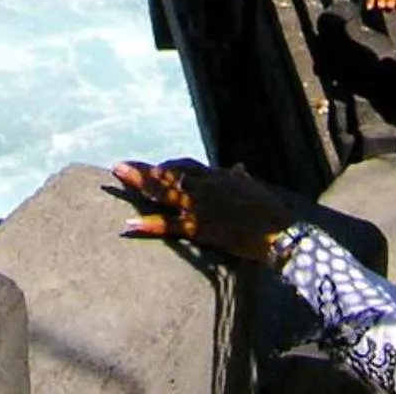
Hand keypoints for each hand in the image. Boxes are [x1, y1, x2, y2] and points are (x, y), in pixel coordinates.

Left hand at [112, 158, 286, 261]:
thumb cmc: (270, 211)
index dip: (164, 166)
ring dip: (138, 185)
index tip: (149, 167)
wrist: (279, 230)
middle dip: (142, 171)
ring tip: (116, 179)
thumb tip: (239, 166)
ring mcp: (200, 206)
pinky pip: (169, 225)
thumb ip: (241, 177)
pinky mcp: (200, 228)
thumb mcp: (253, 189)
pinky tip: (128, 224)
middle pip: (167, 174)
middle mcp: (205, 187)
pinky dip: (147, 224)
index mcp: (217, 177)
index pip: (184, 166)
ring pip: (164, 192)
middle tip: (118, 167)